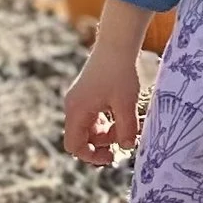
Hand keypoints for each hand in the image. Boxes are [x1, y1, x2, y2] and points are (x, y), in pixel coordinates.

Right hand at [66, 7, 152, 162]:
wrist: (117, 44)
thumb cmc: (120, 73)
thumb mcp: (127, 104)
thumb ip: (126, 129)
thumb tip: (126, 148)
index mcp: (77, 111)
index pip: (74, 145)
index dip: (91, 156)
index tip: (112, 157)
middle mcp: (73, 107)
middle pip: (82, 137)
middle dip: (103, 144)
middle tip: (125, 142)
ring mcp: (79, 100)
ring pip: (90, 127)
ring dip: (108, 132)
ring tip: (129, 127)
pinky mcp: (87, 94)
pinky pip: (94, 116)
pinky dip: (107, 120)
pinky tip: (124, 116)